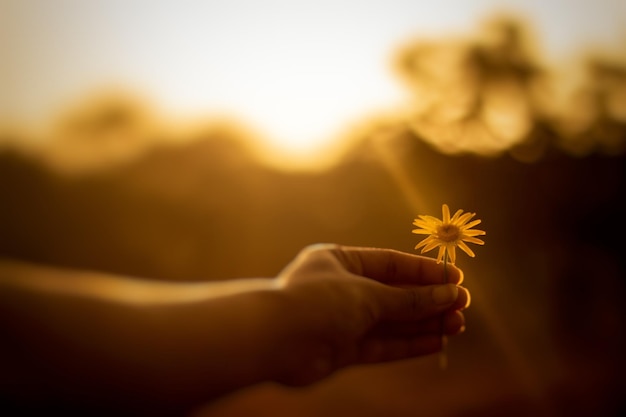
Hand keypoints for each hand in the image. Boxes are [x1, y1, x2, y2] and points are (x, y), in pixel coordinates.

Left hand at [273, 244, 469, 385]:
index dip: (424, 272)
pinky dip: (408, 344)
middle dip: (428, 300)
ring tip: (457, 324)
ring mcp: (341, 320)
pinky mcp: (341, 350)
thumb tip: (449, 295)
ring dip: (423, 323)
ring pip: (390, 321)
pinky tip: (436, 342)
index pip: (391, 263)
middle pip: (393, 293)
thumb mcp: (367, 294)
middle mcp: (341, 288)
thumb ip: (408, 299)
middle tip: (463, 305)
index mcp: (339, 260)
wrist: (272, 340)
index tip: (456, 279)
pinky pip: (381, 345)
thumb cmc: (315, 303)